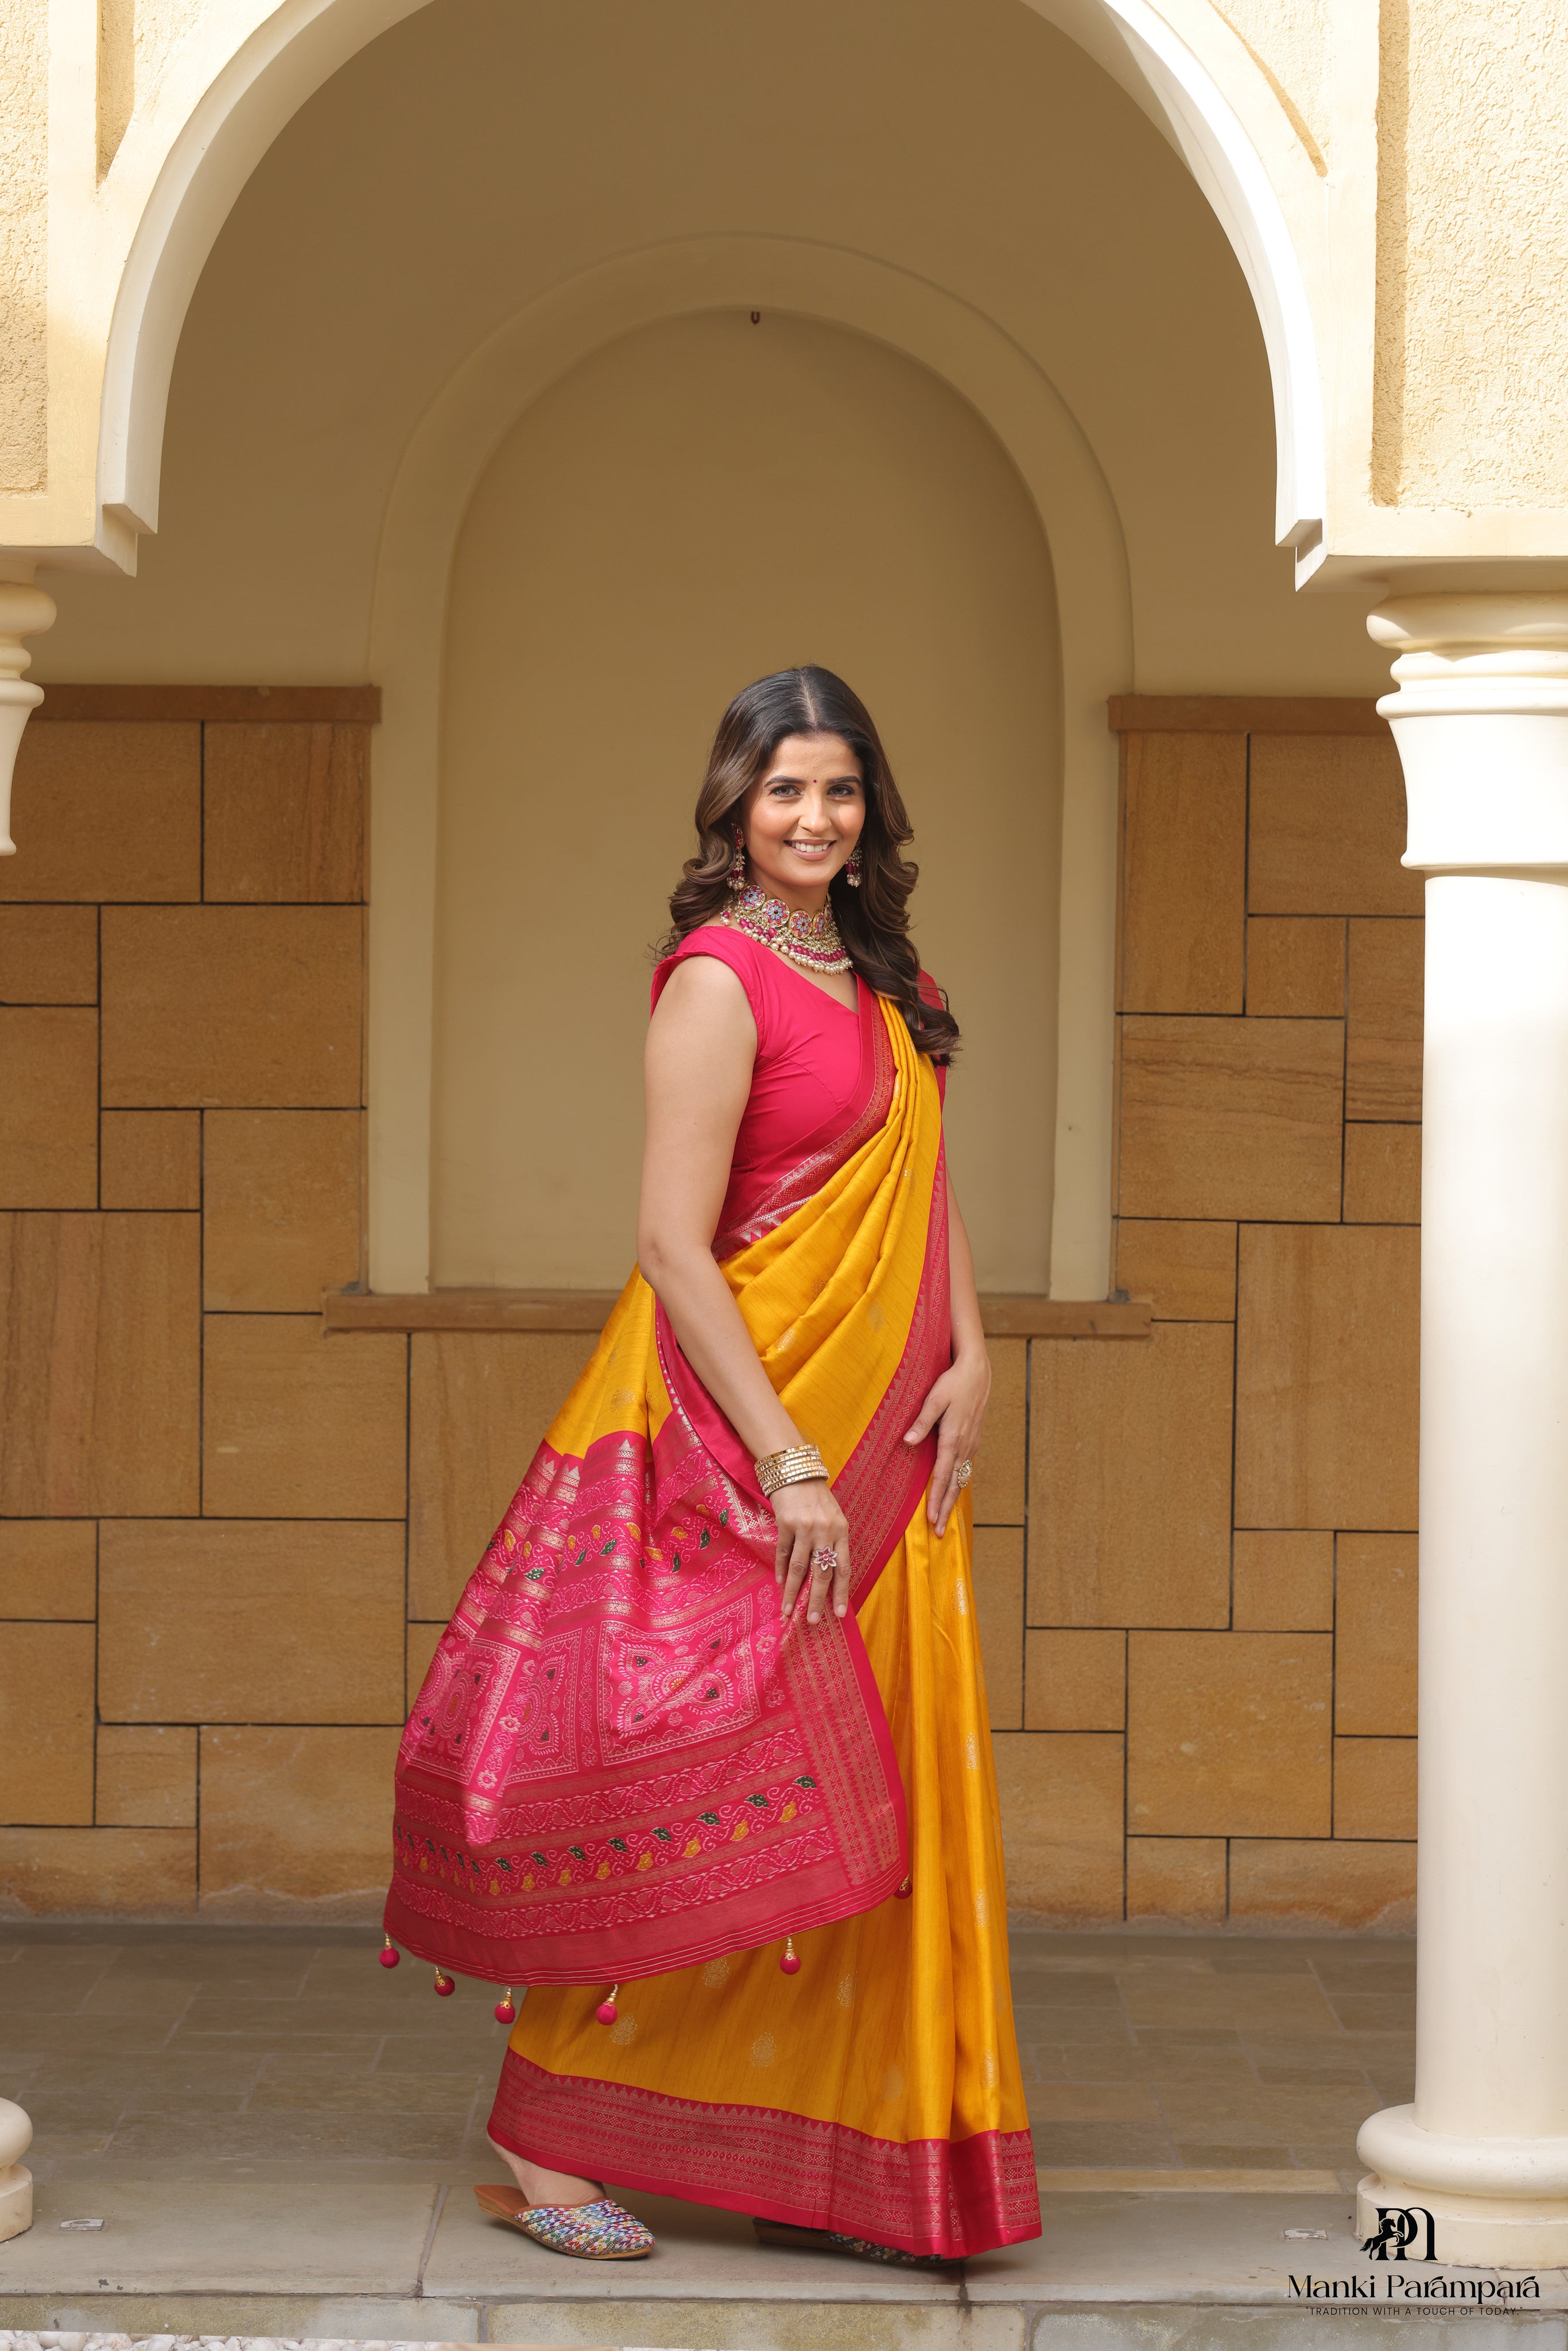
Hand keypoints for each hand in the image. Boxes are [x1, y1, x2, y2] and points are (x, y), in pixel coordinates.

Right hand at [773, 1478, 851, 1624]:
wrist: (796, 1471)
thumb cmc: (817, 1498)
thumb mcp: (834, 1517)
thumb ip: (833, 1542)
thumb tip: (829, 1577)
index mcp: (841, 1530)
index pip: (843, 1567)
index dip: (841, 1592)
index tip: (840, 1613)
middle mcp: (825, 1530)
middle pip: (821, 1572)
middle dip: (817, 1599)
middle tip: (814, 1620)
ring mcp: (804, 1528)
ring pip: (799, 1567)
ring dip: (793, 1592)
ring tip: (789, 1611)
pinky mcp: (785, 1524)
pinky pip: (783, 1553)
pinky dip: (781, 1571)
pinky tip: (780, 1585)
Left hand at [903, 1348, 990, 1537]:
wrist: (977, 1372)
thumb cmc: (953, 1383)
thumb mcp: (934, 1399)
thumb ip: (921, 1421)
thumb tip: (908, 1442)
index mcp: (953, 1438)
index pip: (942, 1476)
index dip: (936, 1499)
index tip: (931, 1519)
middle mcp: (964, 1446)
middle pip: (954, 1484)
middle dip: (945, 1509)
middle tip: (939, 1532)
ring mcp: (971, 1444)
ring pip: (960, 1478)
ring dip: (952, 1499)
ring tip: (944, 1518)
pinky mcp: (973, 1440)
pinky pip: (964, 1468)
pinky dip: (957, 1484)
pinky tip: (952, 1491)